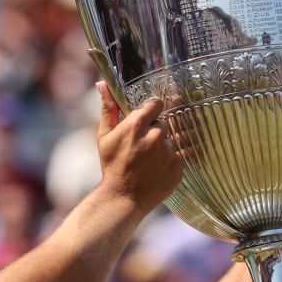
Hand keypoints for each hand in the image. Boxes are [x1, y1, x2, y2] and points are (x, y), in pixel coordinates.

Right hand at [95, 82, 183, 211]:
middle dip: (154, 131)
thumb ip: (107, 108)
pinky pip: (178, 156)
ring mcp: (169, 153)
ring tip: (148, 161)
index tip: (146, 119)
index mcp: (137, 125)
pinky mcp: (179, 167)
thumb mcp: (104, 136)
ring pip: (170, 140)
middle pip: (163, 123)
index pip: (156, 104)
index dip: (151, 111)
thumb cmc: (111, 166)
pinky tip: (156, 170)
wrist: (123, 198)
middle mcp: (156, 136)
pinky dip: (169, 161)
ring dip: (162, 147)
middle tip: (141, 146)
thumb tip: (102, 83)